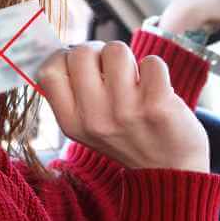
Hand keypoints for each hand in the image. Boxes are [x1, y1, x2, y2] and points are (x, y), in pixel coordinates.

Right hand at [37, 41, 209, 172]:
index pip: (49, 71)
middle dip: (99, 51)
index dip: (65, 56)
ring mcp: (125, 112)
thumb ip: (73, 94)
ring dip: (128, 59)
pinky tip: (156, 88)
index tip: (83, 63)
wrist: (170, 170)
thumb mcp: (88, 127)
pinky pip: (151, 62)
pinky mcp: (157, 106)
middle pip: (81, 53)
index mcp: (72, 123)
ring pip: (116, 50)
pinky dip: (155, 69)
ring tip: (134, 81)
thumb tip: (66, 51)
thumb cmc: (128, 136)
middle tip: (112, 69)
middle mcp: (94, 119)